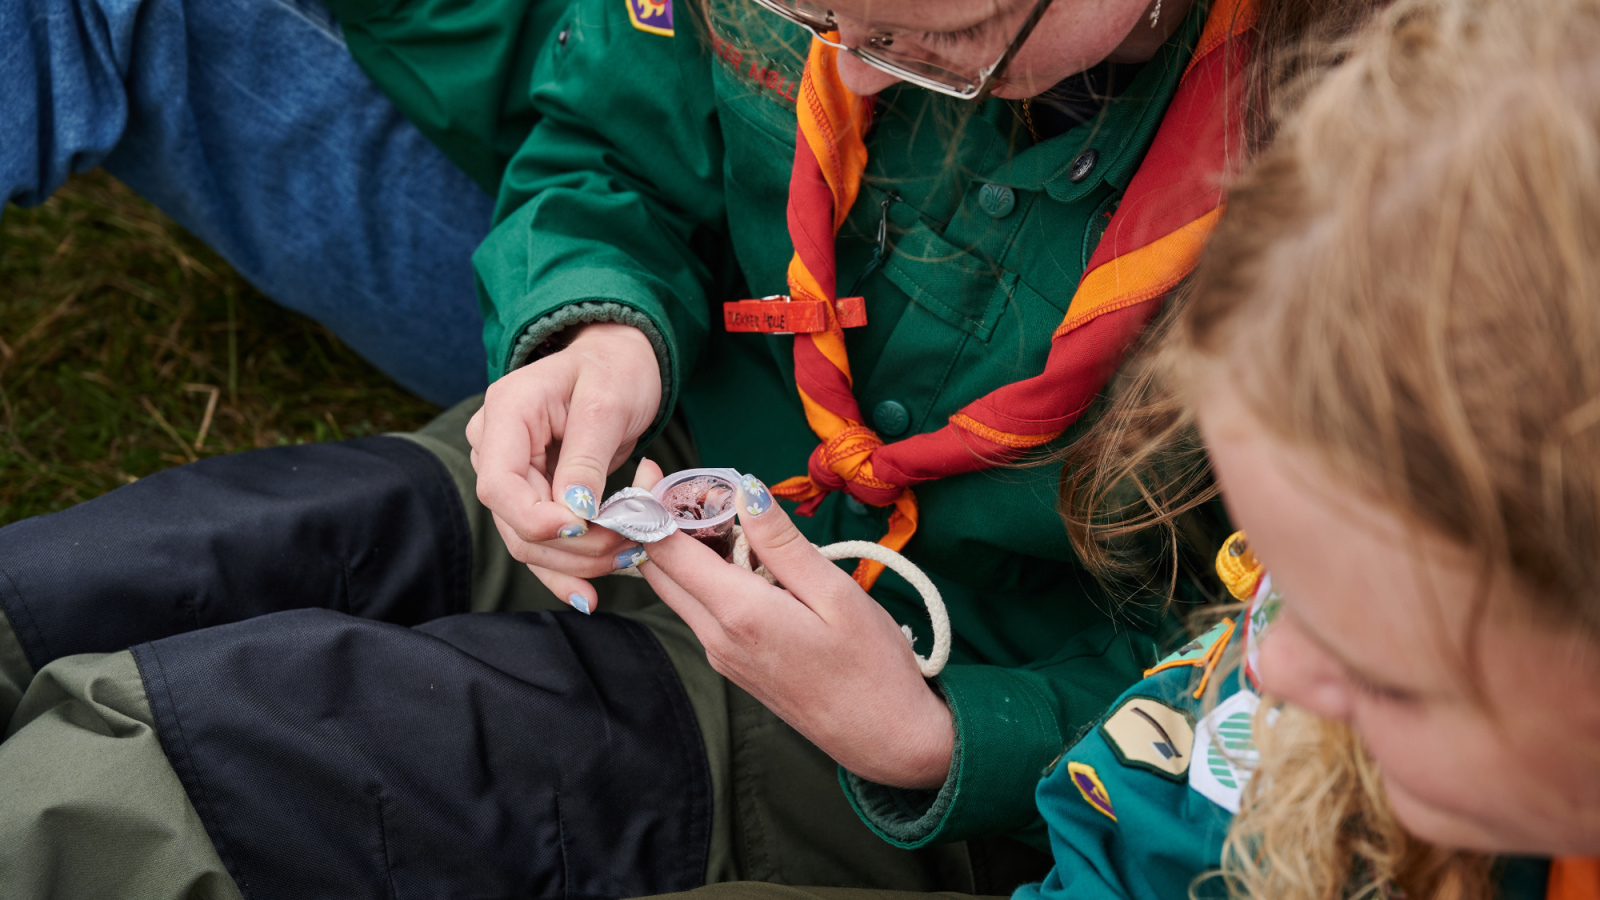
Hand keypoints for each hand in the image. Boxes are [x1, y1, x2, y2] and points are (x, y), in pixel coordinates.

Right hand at [466, 323, 661, 609]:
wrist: (616, 362)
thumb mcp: (608, 403)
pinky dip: (567, 569)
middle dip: (573, 545)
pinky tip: (588, 594)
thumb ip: (587, 458)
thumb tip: (575, 514)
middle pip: (515, 521)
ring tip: (631, 555)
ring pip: (528, 541)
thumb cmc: (614, 370)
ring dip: (579, 560)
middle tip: (633, 544)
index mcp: (506, 413)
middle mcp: (495, 446)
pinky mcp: (531, 494)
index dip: (537, 518)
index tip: (585, 528)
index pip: (498, 484)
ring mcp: (511, 473)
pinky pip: (541, 542)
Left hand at [639, 474, 954, 789]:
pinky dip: (704, 575)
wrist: (885, 738)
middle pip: (661, 570)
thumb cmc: (872, 666)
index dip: (653, 506)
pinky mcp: (734, 664)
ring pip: (678, 591)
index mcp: (740, 614)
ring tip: (716, 512)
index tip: (656, 467)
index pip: (668, 551)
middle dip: (661, 522)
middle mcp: (718, 637)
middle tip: (684, 482)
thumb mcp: (836, 593)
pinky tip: (738, 556)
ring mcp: (723, 655)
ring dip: (682, 549)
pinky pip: (701, 610)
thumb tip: (745, 491)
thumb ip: (783, 542)